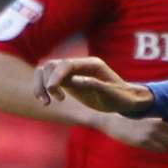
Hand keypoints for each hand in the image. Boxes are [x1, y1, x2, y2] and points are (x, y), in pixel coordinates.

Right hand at [37, 56, 156, 117]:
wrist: (126, 102)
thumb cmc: (122, 98)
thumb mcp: (111, 95)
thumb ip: (94, 85)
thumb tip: (73, 81)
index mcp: (91, 64)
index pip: (66, 64)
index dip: (56, 76)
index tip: (52, 91)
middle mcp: (79, 65)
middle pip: (52, 65)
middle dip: (47, 82)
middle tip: (57, 100)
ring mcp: (73, 73)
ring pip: (46, 71)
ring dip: (40, 85)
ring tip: (46, 103)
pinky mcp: (68, 82)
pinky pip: (49, 80)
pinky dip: (42, 89)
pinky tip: (46, 102)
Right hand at [97, 114, 167, 151]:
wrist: (110, 116)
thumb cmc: (135, 109)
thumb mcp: (152, 104)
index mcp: (163, 110)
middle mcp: (159, 122)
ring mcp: (151, 134)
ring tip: (164, 133)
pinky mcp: (144, 142)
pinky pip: (162, 149)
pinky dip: (162, 146)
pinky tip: (154, 139)